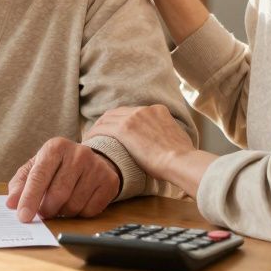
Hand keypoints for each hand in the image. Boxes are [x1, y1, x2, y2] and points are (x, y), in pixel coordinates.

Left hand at [5, 137, 119, 221]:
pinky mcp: (109, 181)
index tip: (23, 216)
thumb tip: (11, 203)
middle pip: (58, 194)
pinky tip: (77, 202)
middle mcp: (78, 153)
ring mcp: (96, 167)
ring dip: (63, 212)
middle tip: (44, 212)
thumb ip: (20, 184)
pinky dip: (79, 214)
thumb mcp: (36, 167)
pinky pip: (90, 210)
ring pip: (74, 205)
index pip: (39, 176)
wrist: (92, 160)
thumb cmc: (58, 167)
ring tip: (61, 204)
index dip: (29, 199)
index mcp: (56, 147)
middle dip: (47, 209)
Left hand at [86, 105, 202, 189]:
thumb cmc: (182, 158)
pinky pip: (103, 128)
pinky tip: (88, 141)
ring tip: (91, 137)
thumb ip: (165, 135)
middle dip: (107, 121)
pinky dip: (94, 133)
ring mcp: (134, 117)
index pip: (132, 112)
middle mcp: (144, 110)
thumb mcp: (176, 137)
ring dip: (98, 127)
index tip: (115, 129)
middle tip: (98, 132)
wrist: (180, 161)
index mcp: (158, 110)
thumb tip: (163, 144)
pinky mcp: (124, 128)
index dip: (121, 120)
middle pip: (118, 112)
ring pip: (108, 118)